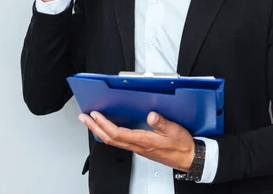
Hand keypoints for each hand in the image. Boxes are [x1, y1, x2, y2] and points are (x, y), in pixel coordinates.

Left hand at [79, 111, 194, 171]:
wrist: (188, 158)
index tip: (95, 115)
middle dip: (94, 127)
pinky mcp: (139, 148)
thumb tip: (151, 115)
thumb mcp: (174, 130)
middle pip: (110, 138)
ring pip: (113, 140)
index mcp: (143, 140)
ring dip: (99, 131)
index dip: (104, 124)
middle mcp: (137, 146)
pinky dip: (108, 134)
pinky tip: (106, 129)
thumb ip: (162, 123)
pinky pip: (119, 142)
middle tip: (83, 118)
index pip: (118, 133)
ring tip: (90, 122)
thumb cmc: (181, 145)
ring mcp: (137, 148)